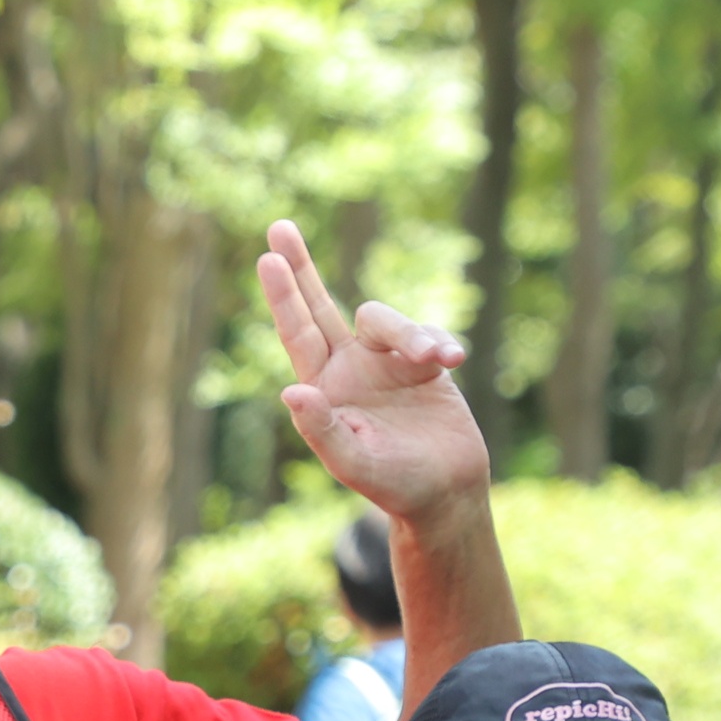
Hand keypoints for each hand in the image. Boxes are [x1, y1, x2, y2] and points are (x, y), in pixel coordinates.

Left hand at [258, 221, 489, 527]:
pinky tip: (453, 360)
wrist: (445, 493)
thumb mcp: (353, 464)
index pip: (298, 334)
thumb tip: (290, 392)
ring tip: (435, 359)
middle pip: (321, 306)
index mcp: (323, 388)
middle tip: (278, 227)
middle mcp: (349, 368)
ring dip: (410, 332)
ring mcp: (387, 361)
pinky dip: (441, 340)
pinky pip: (429, 331)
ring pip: (388, 319)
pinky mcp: (425, 361)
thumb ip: (322, 431)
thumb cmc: (393, 485)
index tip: (267, 259)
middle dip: (301, 268)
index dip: (284, 297)